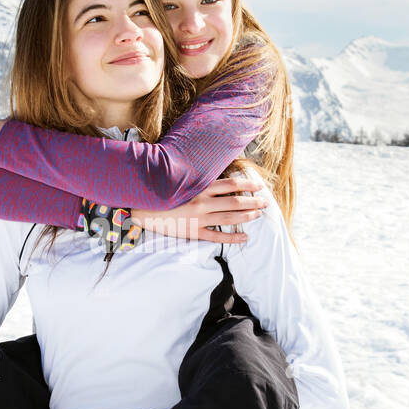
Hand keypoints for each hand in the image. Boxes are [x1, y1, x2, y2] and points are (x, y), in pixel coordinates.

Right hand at [133, 177, 268, 242]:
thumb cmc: (161, 190)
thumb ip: (196, 176)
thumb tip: (210, 171)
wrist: (142, 207)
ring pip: (230, 217)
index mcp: (200, 187)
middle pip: (235, 201)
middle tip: (265, 202)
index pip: (231, 184)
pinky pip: (217, 236)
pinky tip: (244, 238)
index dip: (247, 185)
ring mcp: (199, 218)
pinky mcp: (194, 232)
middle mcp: (203, 202)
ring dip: (247, 216)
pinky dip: (232, 238)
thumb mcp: (179, 179)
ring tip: (258, 215)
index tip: (259, 186)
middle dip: (253, 202)